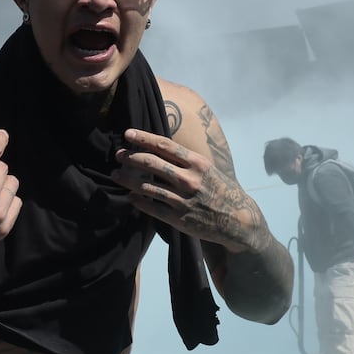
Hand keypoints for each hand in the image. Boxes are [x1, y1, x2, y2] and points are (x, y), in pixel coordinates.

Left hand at [112, 128, 253, 248]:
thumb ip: (186, 160)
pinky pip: (152, 207)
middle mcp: (189, 179)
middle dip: (131, 157)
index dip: (144, 138)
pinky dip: (138, 200)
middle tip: (118, 154)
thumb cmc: (219, 189)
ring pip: (147, 186)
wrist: (237, 220)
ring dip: (128, 179)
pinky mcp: (179, 218)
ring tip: (116, 174)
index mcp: (197, 163)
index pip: (165, 146)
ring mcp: (183, 200)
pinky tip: (130, 196)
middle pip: (152, 163)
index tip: (128, 133)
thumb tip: (159, 147)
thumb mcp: (207, 169)